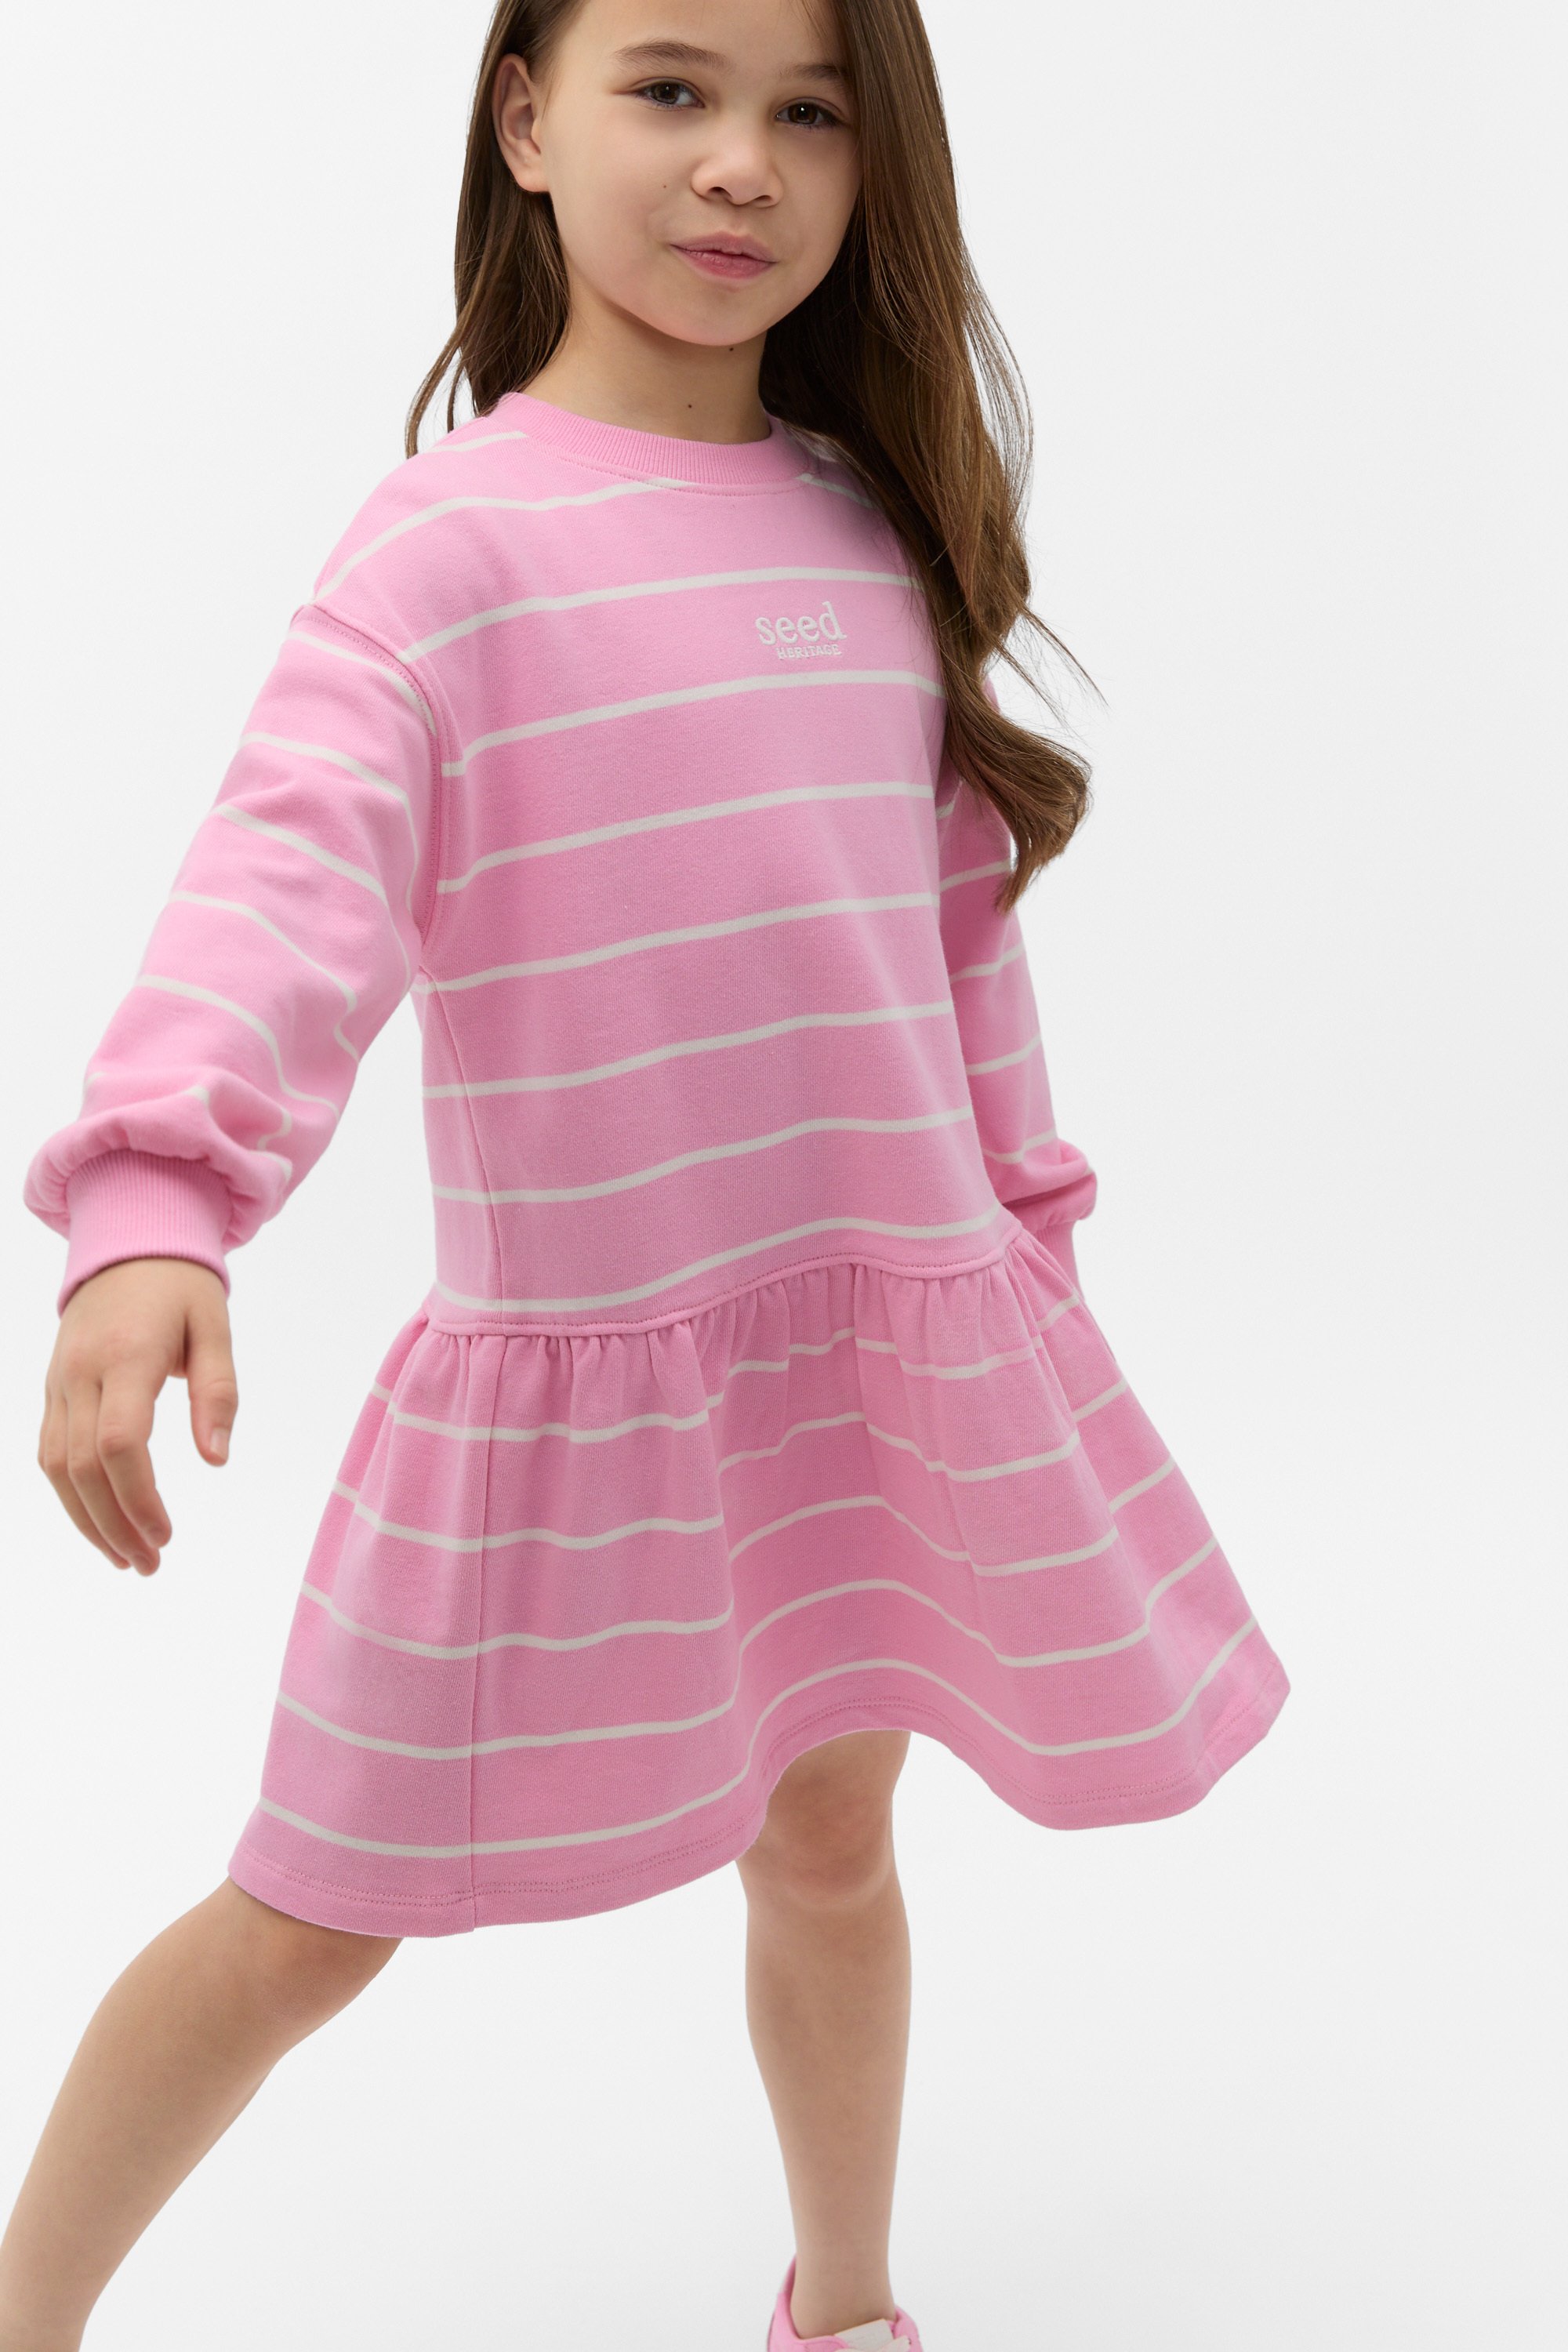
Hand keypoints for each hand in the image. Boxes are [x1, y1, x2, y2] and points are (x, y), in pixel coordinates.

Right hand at [38, 1258, 237, 1575]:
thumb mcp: (215, 1329)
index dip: (139, 1498)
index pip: (119, 1443)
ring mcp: (59, 1382)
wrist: (126, 1243)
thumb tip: (217, 1459)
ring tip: (126, 1558)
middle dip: (115, 1525)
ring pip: (56, 1467)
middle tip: (151, 1564)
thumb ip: (218, 1394)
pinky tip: (99, 1522)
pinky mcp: (52, 1389)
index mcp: (126, 1357)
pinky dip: (70, 1494)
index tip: (167, 1534)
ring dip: (87, 1520)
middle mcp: (81, 1373)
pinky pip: (50, 1451)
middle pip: (83, 1467)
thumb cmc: (180, 1287)